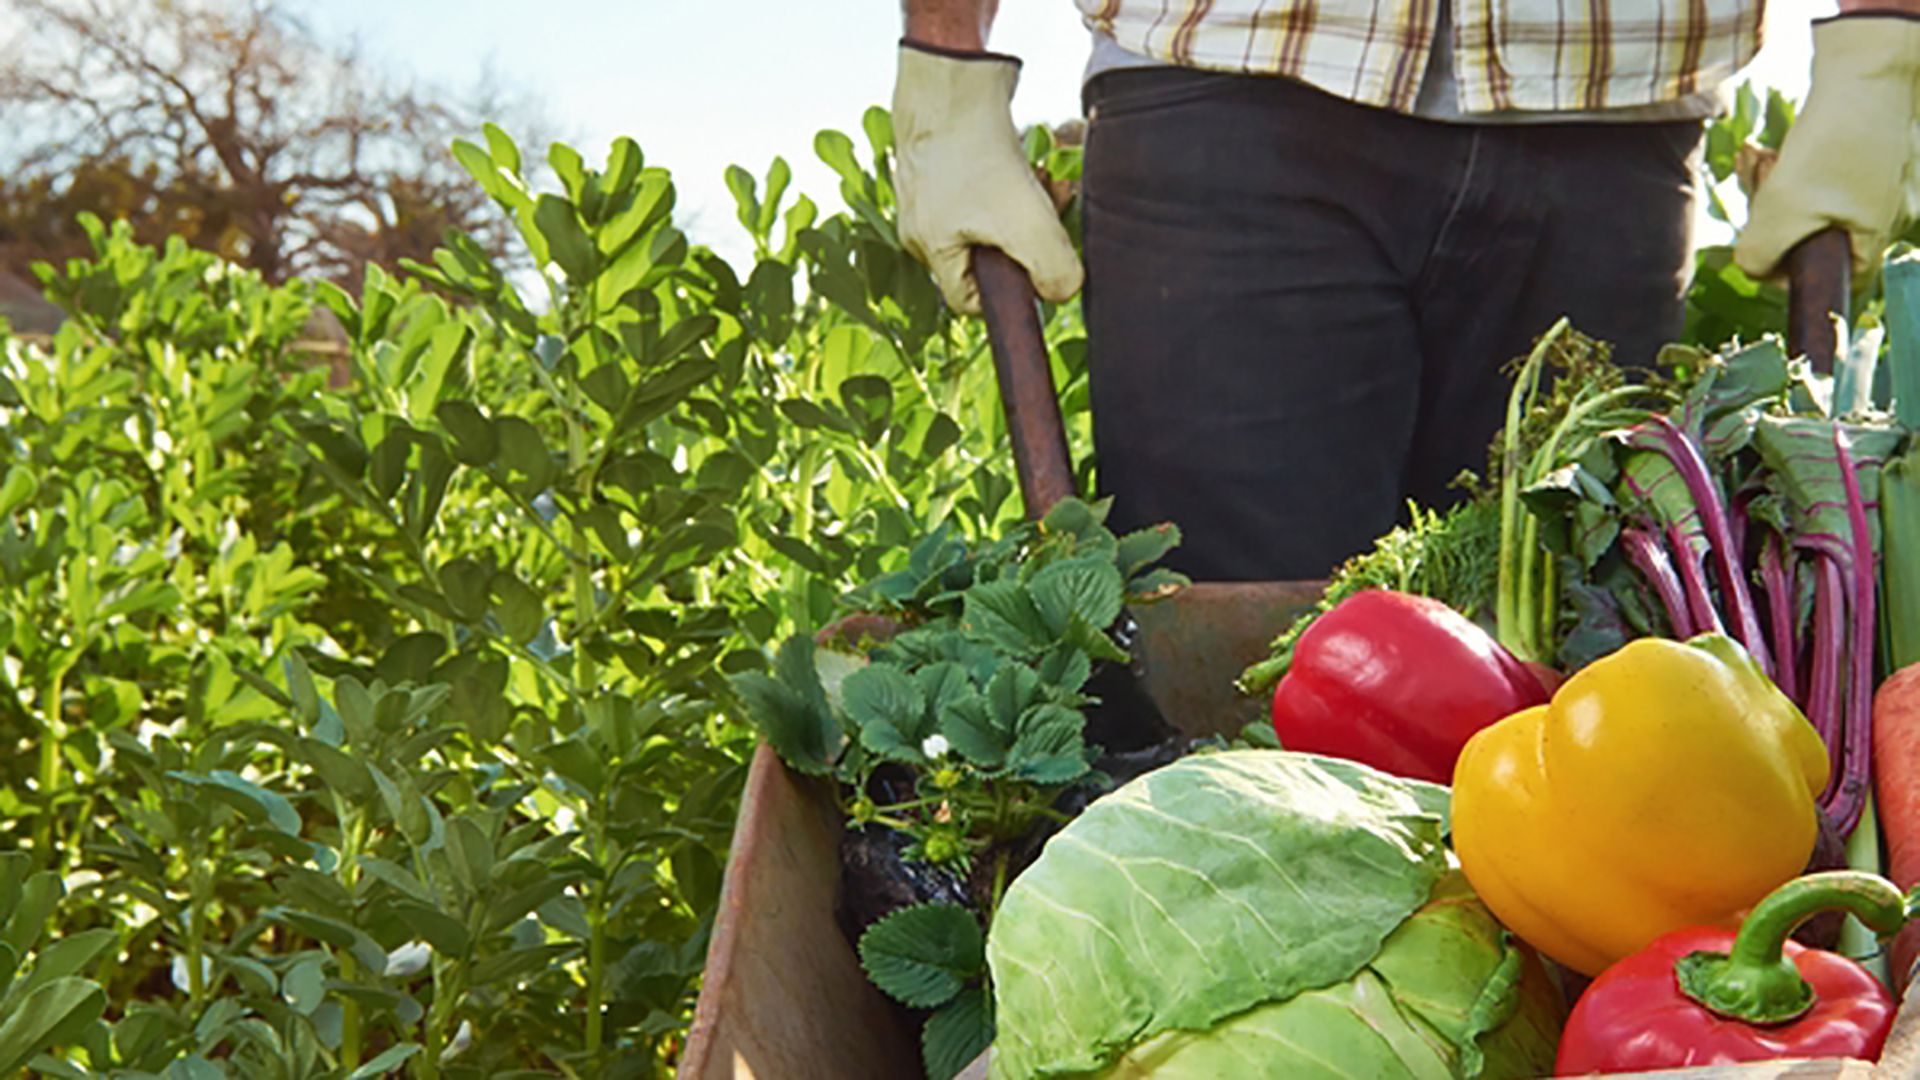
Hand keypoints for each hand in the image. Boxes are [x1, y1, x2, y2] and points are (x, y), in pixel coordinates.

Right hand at [891, 43, 1082, 313]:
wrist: (954, 77)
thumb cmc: (979, 153)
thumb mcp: (1028, 225)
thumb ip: (1054, 271)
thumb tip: (1063, 291)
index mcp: (929, 248)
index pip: (966, 300)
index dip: (1008, 295)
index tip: (1038, 266)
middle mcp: (922, 222)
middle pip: (986, 254)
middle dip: (1028, 240)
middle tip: (1053, 212)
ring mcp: (931, 188)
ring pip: (991, 217)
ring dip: (1027, 206)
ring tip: (1047, 182)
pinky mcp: (945, 157)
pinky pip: (985, 184)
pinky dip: (1014, 179)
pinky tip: (1032, 162)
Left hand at [1735, 14, 1919, 278]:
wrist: (1867, 67)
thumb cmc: (1832, 143)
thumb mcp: (1782, 210)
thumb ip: (1760, 255)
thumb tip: (1752, 268)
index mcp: (1875, 235)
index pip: (1834, 279)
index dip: (1789, 272)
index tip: (1760, 246)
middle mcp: (1884, 211)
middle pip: (1811, 235)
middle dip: (1769, 213)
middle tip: (1753, 179)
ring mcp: (1876, 180)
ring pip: (1807, 201)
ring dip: (1770, 184)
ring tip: (1755, 157)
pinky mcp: (1862, 153)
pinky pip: (1815, 174)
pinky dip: (1785, 165)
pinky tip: (1760, 150)